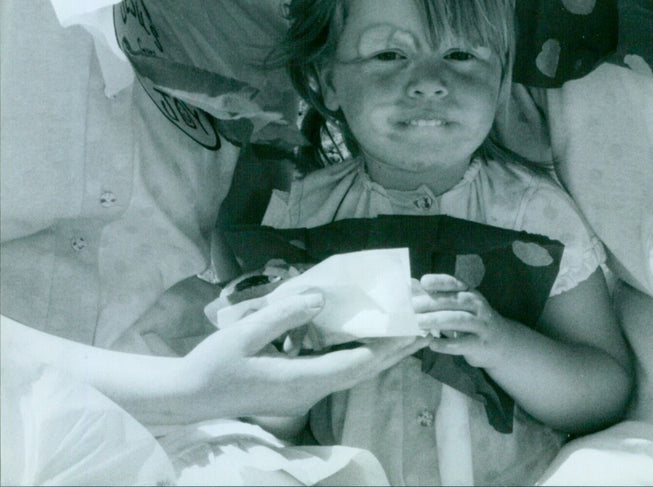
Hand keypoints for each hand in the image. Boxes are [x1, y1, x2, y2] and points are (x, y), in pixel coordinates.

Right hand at [176, 291, 426, 422]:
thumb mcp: (244, 334)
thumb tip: (320, 297)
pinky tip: (364, 339)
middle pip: (362, 372)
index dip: (386, 347)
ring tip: (406, 333)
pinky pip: (336, 370)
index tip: (410, 329)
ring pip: (352, 373)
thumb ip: (283, 314)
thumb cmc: (213, 365)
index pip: (355, 364)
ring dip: (380, 354)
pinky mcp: (296, 387)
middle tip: (424, 330)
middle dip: (395, 352)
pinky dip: (357, 354)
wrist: (188, 397)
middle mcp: (309, 390)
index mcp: (300, 380)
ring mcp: (303, 392)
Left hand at [412, 274, 509, 369]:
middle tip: (412, 307)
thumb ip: (441, 299)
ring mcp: (481, 324)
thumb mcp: (462, 306)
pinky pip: (462, 343)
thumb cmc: (474, 321)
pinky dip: (446, 344)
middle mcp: (477, 305)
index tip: (423, 282)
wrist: (502, 343)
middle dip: (430, 303)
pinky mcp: (480, 344)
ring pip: (458, 320)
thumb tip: (414, 289)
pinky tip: (432, 344)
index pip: (455, 282)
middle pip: (453, 301)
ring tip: (419, 323)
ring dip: (436, 321)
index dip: (439, 281)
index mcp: (470, 293)